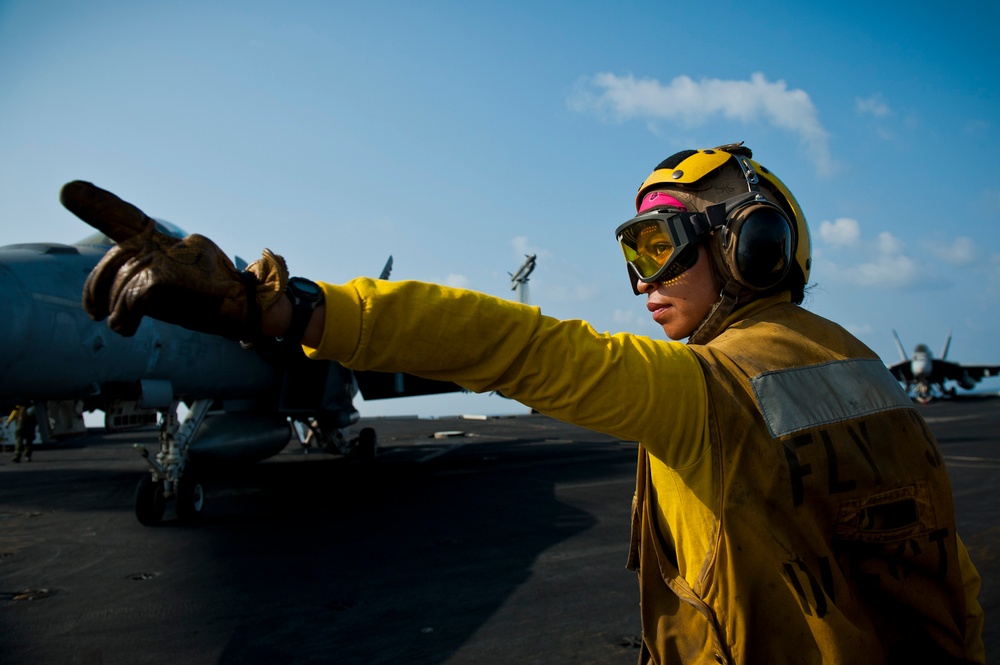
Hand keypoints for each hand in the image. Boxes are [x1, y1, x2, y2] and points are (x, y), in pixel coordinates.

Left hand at [61, 181, 287, 340]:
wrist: (250, 309)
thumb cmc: (219, 299)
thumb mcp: (184, 281)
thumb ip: (156, 275)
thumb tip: (132, 289)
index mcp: (169, 243)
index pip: (129, 218)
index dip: (100, 204)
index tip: (70, 190)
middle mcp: (170, 244)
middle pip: (120, 255)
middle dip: (98, 284)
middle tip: (93, 311)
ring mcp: (172, 256)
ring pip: (125, 278)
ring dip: (116, 306)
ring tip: (119, 324)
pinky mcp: (171, 274)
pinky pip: (133, 293)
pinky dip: (124, 313)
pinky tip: (124, 327)